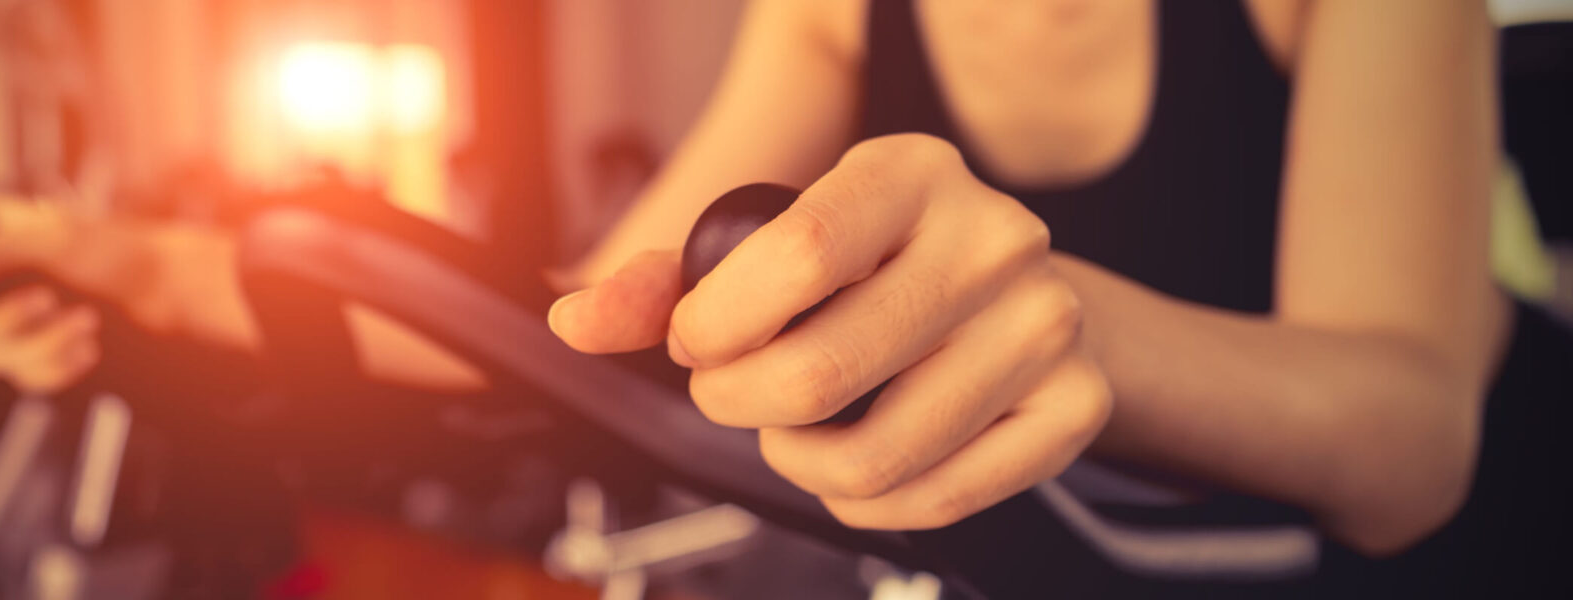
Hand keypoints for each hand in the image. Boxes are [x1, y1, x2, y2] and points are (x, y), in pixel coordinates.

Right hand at [0, 195, 108, 393]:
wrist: (169, 286)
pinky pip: (24, 379)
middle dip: (1, 321)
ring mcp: (9, 321)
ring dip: (43, 345)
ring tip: (86, 320)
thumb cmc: (114, 249)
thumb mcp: (49, 237)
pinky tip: (88, 347)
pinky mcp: (36, 353)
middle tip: (47, 300)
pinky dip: (57, 367)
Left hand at [551, 134, 1111, 528]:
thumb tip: (576, 320)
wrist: (1015, 295)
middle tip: (734, 392)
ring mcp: (1044, 326)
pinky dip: (866, 501)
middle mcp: (993, 240)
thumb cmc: (875, 268)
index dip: (716, 324)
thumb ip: (665, 282)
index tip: (695, 343)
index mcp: (911, 173)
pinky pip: (934, 500)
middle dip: (737, 403)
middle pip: (817, 373)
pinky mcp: (1073, 409)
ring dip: (798, 461)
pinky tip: (855, 463)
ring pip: (871, 457)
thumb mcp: (775, 244)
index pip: (793, 253)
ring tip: (796, 429)